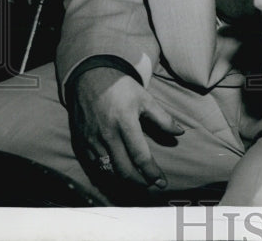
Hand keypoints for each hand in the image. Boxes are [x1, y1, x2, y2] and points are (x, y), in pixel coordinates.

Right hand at [69, 67, 183, 187]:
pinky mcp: (81, 143)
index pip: (140, 156)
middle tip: (152, 185)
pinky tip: (119, 175)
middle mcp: (107, 135)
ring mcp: (92, 141)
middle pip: (124, 170)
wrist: (90, 76)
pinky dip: (108, 174)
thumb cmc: (121, 88)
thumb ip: (163, 118)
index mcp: (125, 123)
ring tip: (139, 183)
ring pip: (108, 172)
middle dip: (140, 183)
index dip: (152, 173)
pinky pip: (95, 167)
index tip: (161, 181)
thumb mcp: (145, 99)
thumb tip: (180, 133)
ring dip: (125, 181)